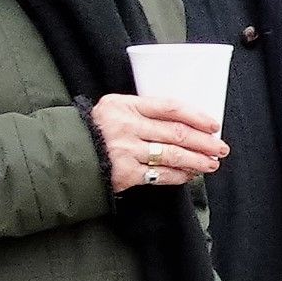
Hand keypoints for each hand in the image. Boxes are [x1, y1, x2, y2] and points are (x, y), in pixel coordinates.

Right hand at [91, 92, 228, 194]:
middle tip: (220, 148)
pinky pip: (160, 175)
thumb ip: (141, 112)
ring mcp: (125, 151)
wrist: (61, 155)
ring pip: (172, 155)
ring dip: (197, 160)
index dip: (196, 116)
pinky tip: (190, 175)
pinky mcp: (124, 174)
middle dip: (204, 142)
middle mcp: (126, 126)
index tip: (213, 124)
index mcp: (124, 105)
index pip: (170, 107)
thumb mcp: (113, 110)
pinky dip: (179, 176)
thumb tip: (183, 123)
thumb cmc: (93, 131)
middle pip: (176, 133)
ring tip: (211, 163)